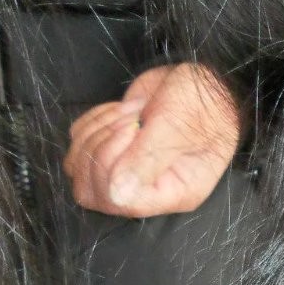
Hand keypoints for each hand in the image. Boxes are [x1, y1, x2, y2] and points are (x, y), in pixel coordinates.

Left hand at [65, 64, 242, 216]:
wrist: (205, 81)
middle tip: (130, 121)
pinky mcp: (111, 147)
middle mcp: (145, 189)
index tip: (133, 129)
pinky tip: (122, 110)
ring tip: (130, 114)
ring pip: (78, 167)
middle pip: (91, 192)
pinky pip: (78, 142)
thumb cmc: (202, 104)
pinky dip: (93, 120)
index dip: (111, 166)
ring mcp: (125, 170)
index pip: (119, 203)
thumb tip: (116, 195)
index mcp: (170, 193)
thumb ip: (147, 159)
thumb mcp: (178, 126)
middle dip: (100, 149)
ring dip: (96, 131)